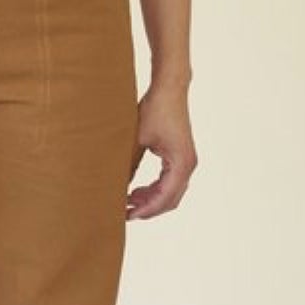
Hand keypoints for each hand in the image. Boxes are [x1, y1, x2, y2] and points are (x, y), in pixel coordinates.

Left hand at [125, 83, 196, 220]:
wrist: (169, 89)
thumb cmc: (155, 109)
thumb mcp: (137, 139)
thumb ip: (129, 164)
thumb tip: (116, 186)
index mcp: (181, 163)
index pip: (165, 197)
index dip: (146, 209)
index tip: (128, 215)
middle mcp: (188, 165)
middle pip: (170, 200)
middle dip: (148, 208)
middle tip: (126, 213)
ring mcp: (186, 161)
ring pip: (171, 193)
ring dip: (151, 200)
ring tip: (129, 201)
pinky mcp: (180, 157)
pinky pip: (169, 181)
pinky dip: (155, 189)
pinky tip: (137, 190)